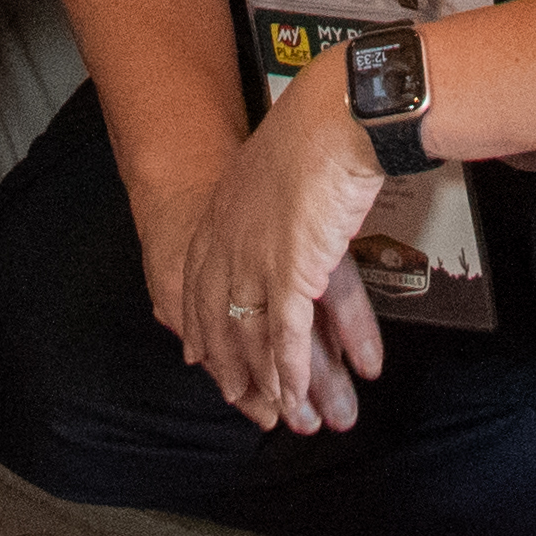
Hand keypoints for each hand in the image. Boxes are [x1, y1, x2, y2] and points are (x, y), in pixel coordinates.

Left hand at [146, 69, 389, 433]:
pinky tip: (295, 399)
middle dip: (232, 369)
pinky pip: (284, 338)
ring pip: (252, 340)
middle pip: (219, 321)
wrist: (337, 114)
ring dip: (272, 387)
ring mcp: (255, 260)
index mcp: (223, 211)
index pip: (199, 284)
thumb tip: (284, 202)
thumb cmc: (321, 126)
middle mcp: (228, 241)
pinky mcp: (290, 274)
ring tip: (290, 421)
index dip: (200, 326)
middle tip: (242, 403)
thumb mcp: (279, 160)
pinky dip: (289, 375)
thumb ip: (271, 192)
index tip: (201, 358)